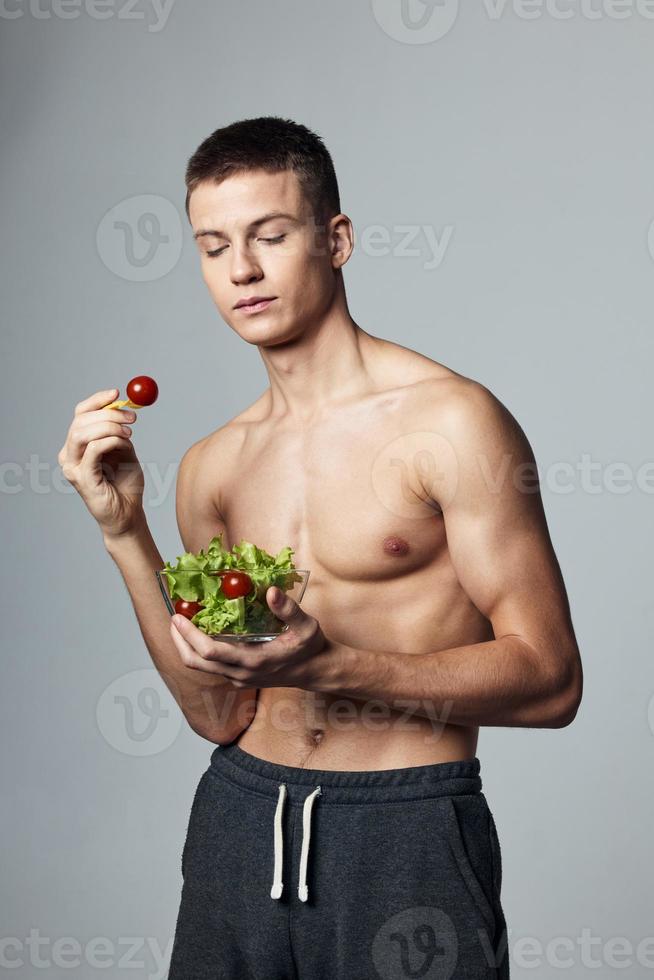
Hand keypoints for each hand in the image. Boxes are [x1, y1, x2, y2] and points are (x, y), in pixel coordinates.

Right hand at [58, 388, 144, 537]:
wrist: (128, 514)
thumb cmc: (125, 485)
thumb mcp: (125, 450)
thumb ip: (119, 431)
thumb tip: (123, 406)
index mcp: (77, 446)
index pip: (80, 414)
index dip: (97, 400)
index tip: (117, 393)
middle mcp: (69, 455)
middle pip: (80, 421)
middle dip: (108, 413)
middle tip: (131, 417)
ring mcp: (72, 467)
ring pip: (82, 433)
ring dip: (109, 426)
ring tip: (129, 433)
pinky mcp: (82, 479)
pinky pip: (93, 450)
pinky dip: (110, 441)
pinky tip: (124, 445)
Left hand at [169, 585, 334, 689]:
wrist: (317, 671)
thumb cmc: (311, 647)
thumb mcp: (306, 625)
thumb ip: (288, 609)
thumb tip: (270, 591)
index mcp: (253, 661)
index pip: (210, 652)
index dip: (189, 635)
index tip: (178, 617)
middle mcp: (241, 674)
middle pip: (196, 663)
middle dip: (179, 641)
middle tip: (173, 618)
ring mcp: (239, 678)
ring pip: (202, 666)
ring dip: (188, 646)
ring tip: (183, 622)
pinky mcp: (240, 677)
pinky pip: (212, 665)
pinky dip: (200, 650)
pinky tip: (202, 632)